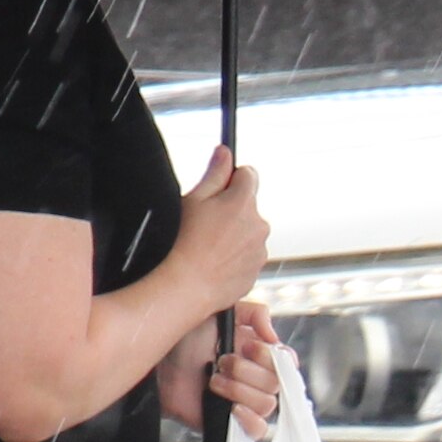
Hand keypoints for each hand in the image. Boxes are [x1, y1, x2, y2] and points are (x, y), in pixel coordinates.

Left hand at [159, 299, 279, 430]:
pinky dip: (249, 419)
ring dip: (239, 390)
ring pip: (267, 404)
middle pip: (276, 383)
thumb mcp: (222, 312)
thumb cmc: (187, 338)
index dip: (271, 356)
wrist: (160, 364)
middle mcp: (256, 379)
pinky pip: (258, 430)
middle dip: (246, 370)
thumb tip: (274, 336)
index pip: (287, 361)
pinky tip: (232, 408)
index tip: (248, 346)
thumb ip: (255, 313)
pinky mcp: (232, 423)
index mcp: (259, 355)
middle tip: (221, 361)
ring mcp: (246, 402)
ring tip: (214, 380)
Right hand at [169, 144, 268, 311]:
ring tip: (208, 246)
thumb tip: (225, 153)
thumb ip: (215, 173)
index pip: (249, 175)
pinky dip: (235, 256)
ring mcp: (259, 249)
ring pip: (249, 231)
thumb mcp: (193, 200)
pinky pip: (248, 255)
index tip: (219, 188)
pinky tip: (214, 262)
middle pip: (249, 205)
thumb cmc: (183, 243)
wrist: (184, 288)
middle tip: (205, 222)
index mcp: (243, 202)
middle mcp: (258, 224)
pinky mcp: (256, 270)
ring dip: (235, 234)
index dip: (231, 179)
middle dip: (232, 209)